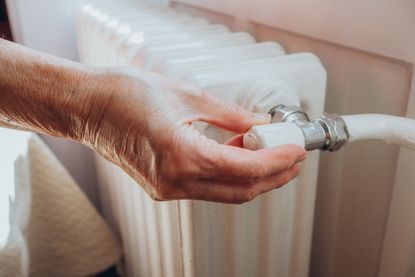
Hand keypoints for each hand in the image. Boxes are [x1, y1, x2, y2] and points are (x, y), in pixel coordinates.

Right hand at [72, 68, 306, 202]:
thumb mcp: (187, 96)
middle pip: (240, 189)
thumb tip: (259, 123)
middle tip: (291, 156)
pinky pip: (206, 187)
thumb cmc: (125, 96)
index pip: (245, 168)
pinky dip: (228, 173)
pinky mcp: (163, 187)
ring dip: (252, 174)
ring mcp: (167, 188)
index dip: (277, 161)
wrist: (88, 108)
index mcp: (181, 155)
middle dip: (273, 175)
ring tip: (267, 149)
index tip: (295, 151)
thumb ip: (231, 115)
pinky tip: (237, 152)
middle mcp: (174, 181)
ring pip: (225, 191)